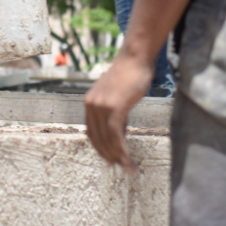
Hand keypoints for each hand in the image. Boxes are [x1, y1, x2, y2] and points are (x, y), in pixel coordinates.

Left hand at [84, 50, 153, 172]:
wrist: (135, 58)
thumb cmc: (130, 74)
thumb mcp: (117, 95)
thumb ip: (115, 112)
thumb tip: (118, 131)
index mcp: (90, 102)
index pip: (91, 132)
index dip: (100, 148)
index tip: (109, 159)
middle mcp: (92, 105)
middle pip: (97, 138)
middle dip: (108, 155)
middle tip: (119, 167)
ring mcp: (101, 106)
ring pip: (106, 139)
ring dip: (116, 156)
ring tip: (127, 167)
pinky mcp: (114, 107)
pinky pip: (115, 134)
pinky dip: (121, 149)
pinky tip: (127, 158)